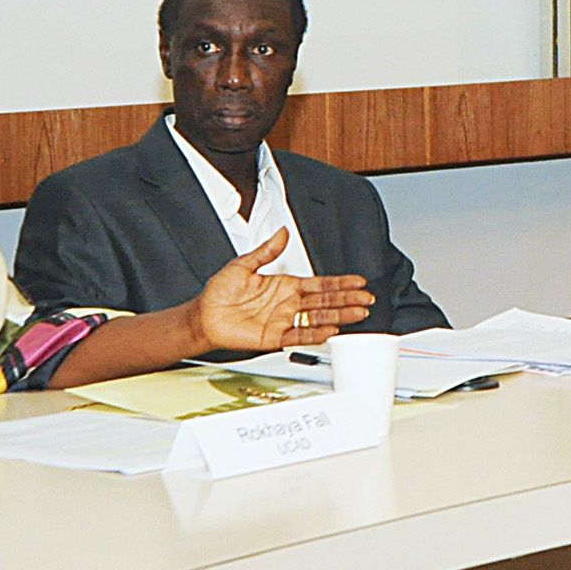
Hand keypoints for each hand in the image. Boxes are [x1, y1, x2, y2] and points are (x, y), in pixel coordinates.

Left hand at [189, 229, 374, 352]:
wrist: (203, 316)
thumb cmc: (220, 292)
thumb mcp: (243, 264)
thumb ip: (266, 250)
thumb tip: (282, 232)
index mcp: (285, 285)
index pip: (319, 283)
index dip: (340, 282)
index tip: (358, 282)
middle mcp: (288, 303)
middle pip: (325, 301)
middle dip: (348, 299)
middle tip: (367, 299)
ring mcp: (283, 320)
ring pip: (318, 318)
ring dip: (339, 316)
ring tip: (359, 314)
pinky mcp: (274, 337)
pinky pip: (299, 336)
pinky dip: (315, 334)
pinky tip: (332, 331)